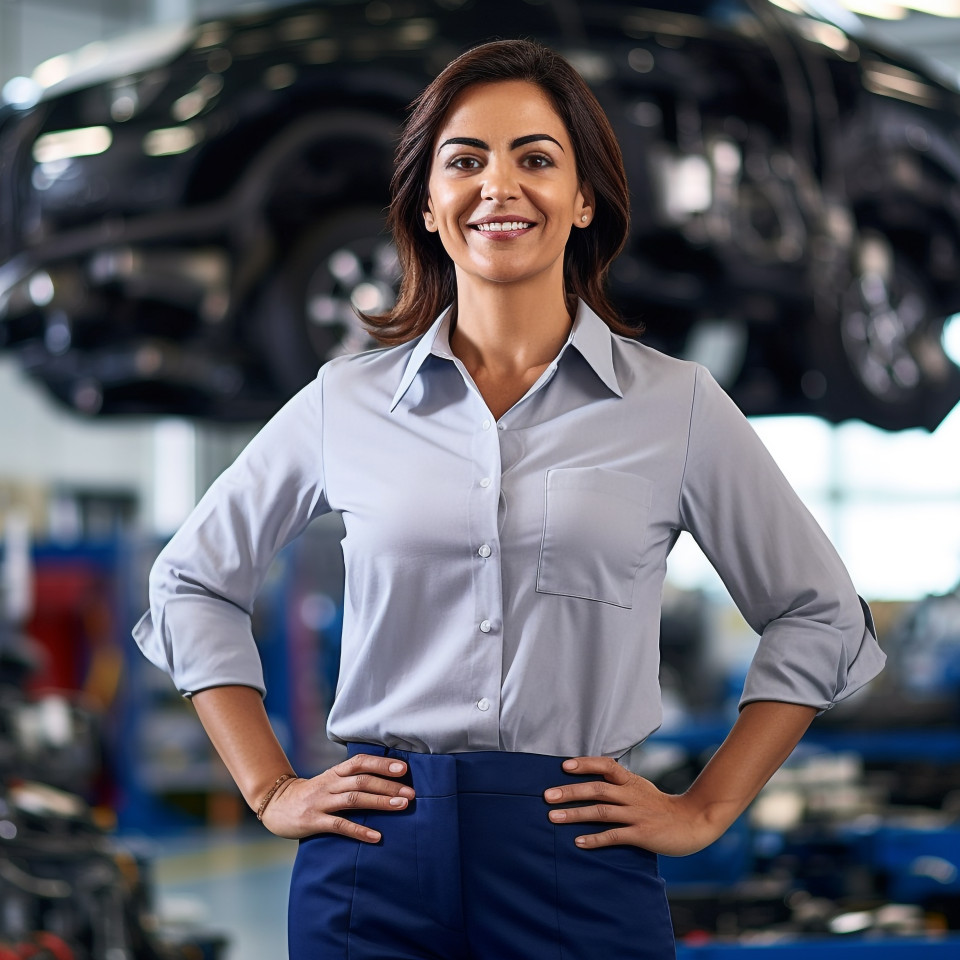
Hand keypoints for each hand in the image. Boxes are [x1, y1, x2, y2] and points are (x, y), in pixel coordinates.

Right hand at [260, 753, 414, 841]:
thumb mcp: (330, 780)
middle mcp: (330, 784)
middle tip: (411, 793)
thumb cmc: (312, 794)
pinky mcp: (314, 821)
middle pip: (362, 780)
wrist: (276, 805)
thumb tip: (387, 780)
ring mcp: (321, 802)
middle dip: (389, 786)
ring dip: (379, 802)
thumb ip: (352, 779)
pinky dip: (359, 830)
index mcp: (335, 772)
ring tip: (401, 806)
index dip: (382, 763)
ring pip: (354, 799)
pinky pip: (339, 826)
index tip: (404, 768)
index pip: (360, 762)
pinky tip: (376, 836)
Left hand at [543, 756, 721, 856]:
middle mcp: (632, 795)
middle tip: (547, 796)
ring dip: (575, 814)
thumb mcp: (641, 788)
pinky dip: (595, 839)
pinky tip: (578, 842)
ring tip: (553, 818)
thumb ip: (620, 784)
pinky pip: (614, 836)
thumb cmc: (661, 807)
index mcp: (632, 781)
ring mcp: (636, 814)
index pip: (606, 765)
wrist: (693, 822)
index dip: (585, 764)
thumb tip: (593, 779)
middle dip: (570, 792)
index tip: (564, 765)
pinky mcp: (641, 834)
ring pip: (601, 812)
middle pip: (597, 789)